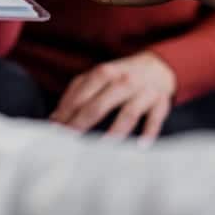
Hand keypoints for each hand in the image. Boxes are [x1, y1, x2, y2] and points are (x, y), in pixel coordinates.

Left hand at [51, 52, 174, 142]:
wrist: (158, 66)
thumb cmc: (121, 76)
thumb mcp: (98, 76)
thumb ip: (77, 93)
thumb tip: (54, 118)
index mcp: (104, 73)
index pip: (81, 95)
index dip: (66, 113)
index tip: (55, 130)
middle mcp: (123, 81)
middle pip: (99, 104)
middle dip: (82, 123)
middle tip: (70, 141)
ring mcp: (143, 92)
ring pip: (128, 113)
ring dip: (115, 131)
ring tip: (102, 149)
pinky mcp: (160, 103)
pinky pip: (155, 119)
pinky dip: (149, 132)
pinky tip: (140, 146)